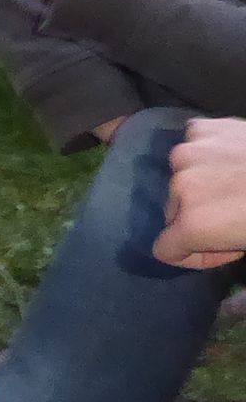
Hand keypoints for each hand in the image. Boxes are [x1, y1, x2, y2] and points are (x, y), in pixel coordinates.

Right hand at [156, 118, 245, 268]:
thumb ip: (224, 265)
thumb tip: (213, 274)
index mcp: (193, 223)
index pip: (164, 249)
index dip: (193, 253)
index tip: (218, 246)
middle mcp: (180, 186)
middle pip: (173, 210)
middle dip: (197, 214)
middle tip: (234, 211)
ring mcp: (189, 152)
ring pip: (182, 174)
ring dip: (201, 180)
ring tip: (237, 178)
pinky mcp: (203, 128)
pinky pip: (194, 143)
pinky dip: (209, 151)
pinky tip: (234, 154)